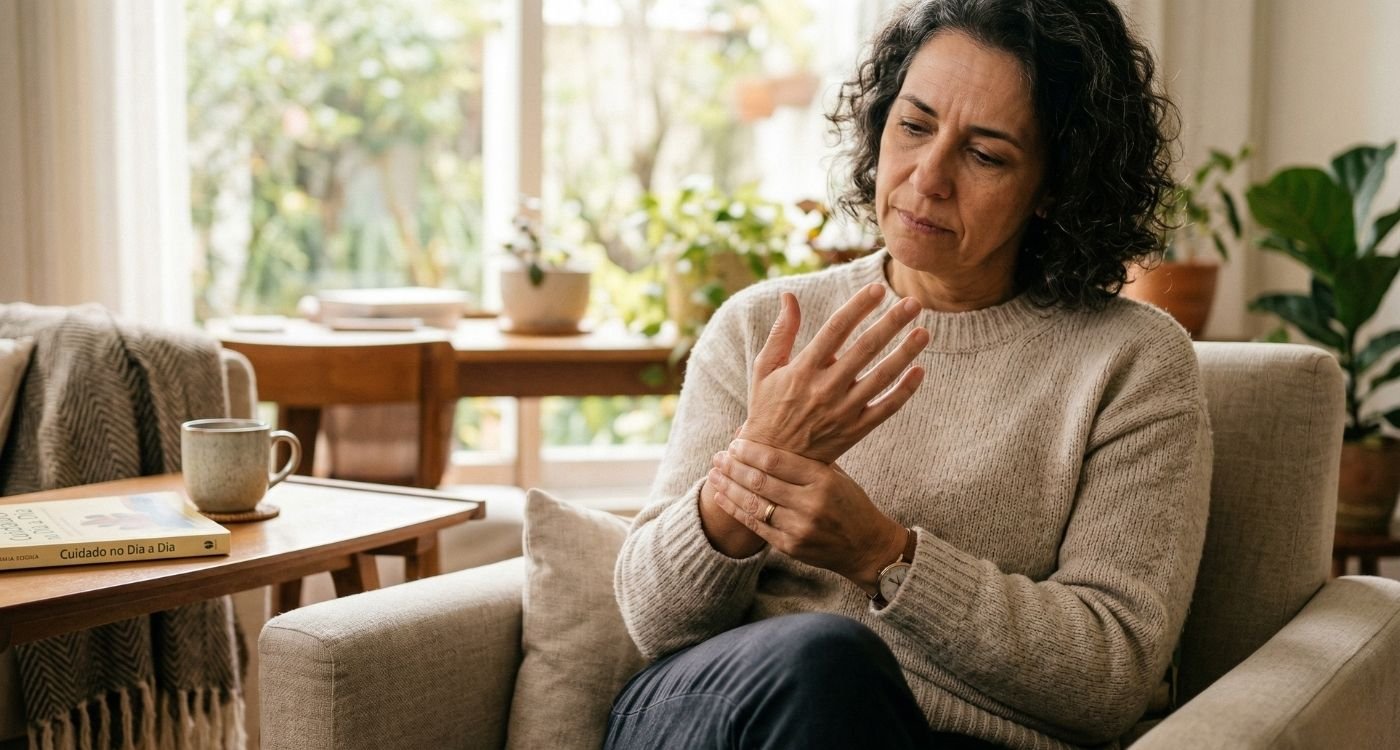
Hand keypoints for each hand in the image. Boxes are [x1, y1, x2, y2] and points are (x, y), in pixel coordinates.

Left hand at [706, 439, 906, 593]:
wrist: (866, 547)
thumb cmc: (850, 503)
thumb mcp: (836, 475)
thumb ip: (806, 459)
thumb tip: (767, 436)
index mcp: (823, 480)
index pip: (776, 461)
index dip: (750, 451)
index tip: (734, 444)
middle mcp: (810, 504)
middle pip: (760, 482)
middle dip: (733, 467)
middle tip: (718, 456)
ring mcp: (798, 528)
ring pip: (753, 504)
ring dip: (728, 488)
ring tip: (713, 474)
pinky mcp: (790, 546)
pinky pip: (756, 526)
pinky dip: (736, 510)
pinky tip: (722, 497)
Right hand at [740, 284, 927, 462]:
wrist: (773, 462)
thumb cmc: (767, 408)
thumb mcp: (764, 369)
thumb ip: (781, 332)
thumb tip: (790, 295)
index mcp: (802, 369)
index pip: (835, 329)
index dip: (858, 307)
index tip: (877, 288)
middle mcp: (824, 389)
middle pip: (865, 349)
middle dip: (891, 323)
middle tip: (913, 303)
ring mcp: (842, 412)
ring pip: (881, 378)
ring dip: (905, 353)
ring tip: (924, 332)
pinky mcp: (855, 431)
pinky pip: (886, 409)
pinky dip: (905, 391)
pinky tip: (920, 370)